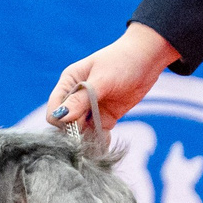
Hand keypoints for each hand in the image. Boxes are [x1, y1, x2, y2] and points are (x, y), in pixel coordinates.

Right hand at [48, 23, 179, 133]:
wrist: (148, 59)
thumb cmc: (122, 61)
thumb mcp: (101, 80)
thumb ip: (81, 99)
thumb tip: (60, 116)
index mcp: (69, 82)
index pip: (55, 108)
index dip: (62, 120)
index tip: (77, 123)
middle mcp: (76, 97)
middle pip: (66, 123)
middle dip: (76, 132)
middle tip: (91, 135)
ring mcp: (91, 108)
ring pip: (81, 131)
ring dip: (88, 139)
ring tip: (98, 141)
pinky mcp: (105, 116)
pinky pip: (97, 133)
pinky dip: (100, 140)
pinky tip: (106, 142)